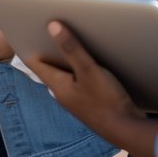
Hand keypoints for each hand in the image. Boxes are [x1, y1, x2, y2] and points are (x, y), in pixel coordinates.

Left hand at [25, 20, 157, 156]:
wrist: (128, 130)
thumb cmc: (107, 101)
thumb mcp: (89, 71)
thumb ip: (71, 48)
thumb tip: (52, 26)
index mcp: (57, 86)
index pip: (35, 62)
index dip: (30, 44)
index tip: (29, 27)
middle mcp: (62, 93)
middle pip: (50, 65)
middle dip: (50, 46)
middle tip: (52, 27)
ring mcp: (75, 98)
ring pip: (65, 72)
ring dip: (67, 56)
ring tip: (71, 38)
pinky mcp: (89, 100)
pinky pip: (78, 79)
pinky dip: (79, 66)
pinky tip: (90, 59)